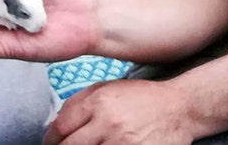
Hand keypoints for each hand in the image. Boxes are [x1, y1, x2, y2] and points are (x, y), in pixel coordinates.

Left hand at [43, 79, 195, 144]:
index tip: (49, 143)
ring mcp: (123, 143)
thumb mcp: (106, 88)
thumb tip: (54, 123)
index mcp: (98, 102)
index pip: (61, 128)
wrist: (178, 108)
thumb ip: (78, 103)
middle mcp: (108, 123)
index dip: (49, 140)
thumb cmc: (141, 97)